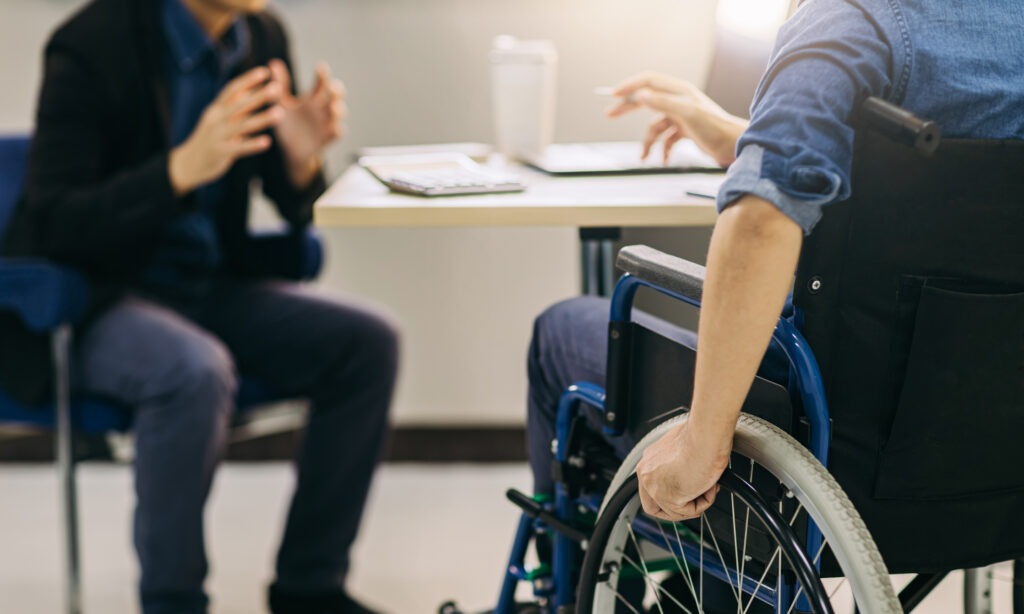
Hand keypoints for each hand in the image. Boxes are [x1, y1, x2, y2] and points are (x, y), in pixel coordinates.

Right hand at [169, 66, 282, 195]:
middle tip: (277, 88)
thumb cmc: (210, 138)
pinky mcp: (220, 153)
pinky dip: (253, 145)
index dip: (248, 80)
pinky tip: (267, 142)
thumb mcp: (219, 118)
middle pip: (239, 105)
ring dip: (262, 118)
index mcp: (216, 109)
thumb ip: (236, 105)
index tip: (265, 71)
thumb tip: (253, 87)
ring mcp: (217, 136)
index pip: (232, 90)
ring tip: (281, 113)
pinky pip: (239, 148)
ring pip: (242, 125)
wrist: (189, 163)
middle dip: (258, 96)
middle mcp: (216, 119)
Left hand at [268, 59, 346, 186]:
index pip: (321, 83)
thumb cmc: (288, 126)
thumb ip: (279, 86)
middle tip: (332, 87)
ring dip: (339, 109)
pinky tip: (335, 128)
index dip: (323, 75)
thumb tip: (273, 63)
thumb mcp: (281, 105)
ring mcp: (326, 123)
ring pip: (339, 113)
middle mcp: (322, 109)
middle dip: (336, 90)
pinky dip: (337, 130)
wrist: (290, 151)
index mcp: (312, 99)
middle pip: (335, 96)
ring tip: (333, 106)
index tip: (320, 67)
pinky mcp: (326, 138)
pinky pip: (337, 133)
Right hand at [606, 71, 747, 166]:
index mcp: (679, 91)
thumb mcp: (687, 114)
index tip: (613, 94)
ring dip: (648, 143)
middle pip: (646, 99)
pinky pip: (666, 139)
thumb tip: (641, 95)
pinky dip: (662, 150)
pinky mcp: (686, 131)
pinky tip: (663, 160)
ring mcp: (682, 116)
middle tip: (609, 114)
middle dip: (628, 108)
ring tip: (645, 158)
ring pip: (655, 126)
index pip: (649, 81)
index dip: (630, 86)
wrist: (736, 146)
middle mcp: (679, 101)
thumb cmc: (716, 129)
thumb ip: (663, 103)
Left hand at [636, 417, 732, 520]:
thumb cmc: (701, 436)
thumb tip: (687, 475)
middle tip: (697, 502)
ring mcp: (654, 486)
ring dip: (697, 502)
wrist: (707, 436)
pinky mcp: (668, 497)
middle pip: (653, 507)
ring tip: (709, 484)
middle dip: (677, 510)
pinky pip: (689, 511)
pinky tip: (709, 485)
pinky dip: (704, 502)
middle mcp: (646, 473)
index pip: (650, 489)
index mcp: (648, 460)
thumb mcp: (683, 449)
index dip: (668, 498)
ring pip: (675, 511)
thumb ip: (677, 465)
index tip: (686, 496)